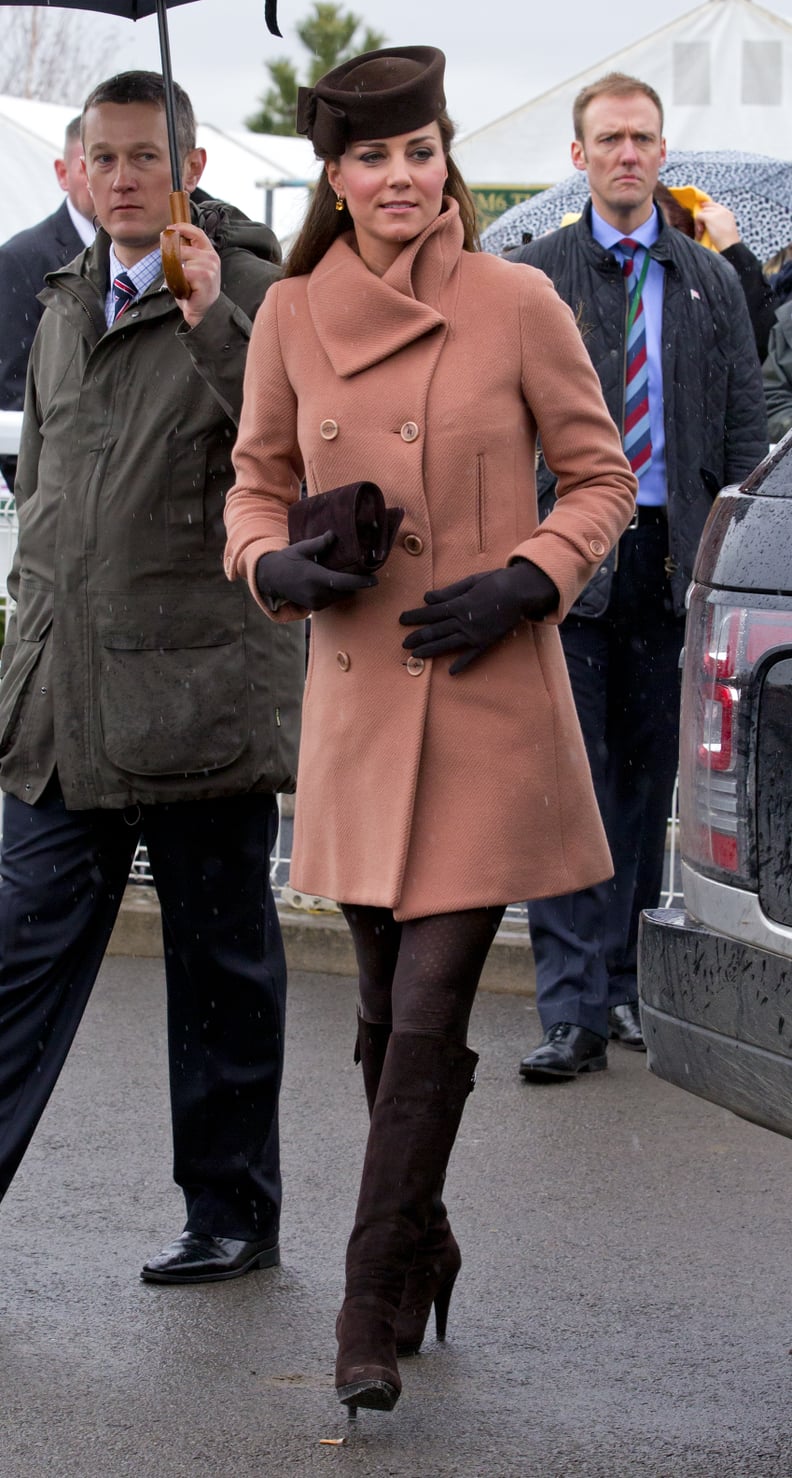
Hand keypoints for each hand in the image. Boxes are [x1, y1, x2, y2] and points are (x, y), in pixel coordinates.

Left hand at [164, 222, 221, 326]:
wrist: (202, 312)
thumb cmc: (195, 291)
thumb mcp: (192, 268)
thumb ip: (187, 255)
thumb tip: (171, 242)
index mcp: (210, 254)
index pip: (197, 233)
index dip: (183, 228)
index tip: (171, 229)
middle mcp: (212, 258)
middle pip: (184, 249)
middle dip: (174, 259)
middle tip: (174, 272)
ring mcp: (209, 268)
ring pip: (182, 260)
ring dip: (177, 273)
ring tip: (184, 284)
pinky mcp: (204, 277)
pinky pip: (183, 272)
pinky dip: (180, 281)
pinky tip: (187, 290)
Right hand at [256, 531, 377, 610]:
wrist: (271, 580)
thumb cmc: (287, 561)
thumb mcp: (301, 549)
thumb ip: (319, 544)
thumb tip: (334, 535)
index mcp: (315, 578)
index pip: (343, 582)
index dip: (361, 582)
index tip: (374, 580)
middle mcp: (317, 594)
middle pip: (346, 590)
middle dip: (355, 583)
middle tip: (362, 570)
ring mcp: (316, 603)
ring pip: (341, 596)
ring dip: (346, 587)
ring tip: (347, 574)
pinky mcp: (315, 608)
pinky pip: (333, 600)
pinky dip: (337, 592)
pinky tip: (334, 581)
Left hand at [400, 560, 558, 673]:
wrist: (520, 591)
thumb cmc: (496, 582)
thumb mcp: (470, 582)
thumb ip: (448, 592)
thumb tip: (427, 598)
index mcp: (459, 605)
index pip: (431, 612)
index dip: (415, 616)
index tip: (401, 620)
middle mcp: (464, 622)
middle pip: (436, 630)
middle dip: (418, 637)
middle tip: (403, 643)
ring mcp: (475, 634)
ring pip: (448, 644)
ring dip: (431, 650)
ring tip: (416, 655)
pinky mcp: (486, 642)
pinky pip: (472, 656)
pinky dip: (462, 664)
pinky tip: (451, 672)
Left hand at [695, 202, 739, 251]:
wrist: (729, 245)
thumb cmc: (727, 242)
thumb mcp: (725, 229)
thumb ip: (719, 223)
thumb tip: (707, 223)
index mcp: (727, 213)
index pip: (715, 205)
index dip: (707, 208)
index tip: (701, 214)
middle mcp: (722, 210)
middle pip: (707, 208)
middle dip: (703, 217)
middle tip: (701, 229)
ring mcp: (716, 213)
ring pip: (703, 212)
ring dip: (700, 222)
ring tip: (701, 232)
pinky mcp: (709, 217)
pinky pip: (699, 216)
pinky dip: (697, 224)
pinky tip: (700, 232)